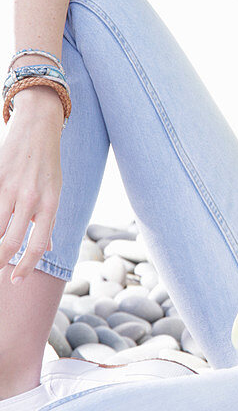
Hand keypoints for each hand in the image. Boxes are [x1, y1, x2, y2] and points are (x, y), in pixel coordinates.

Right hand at [0, 98, 62, 282]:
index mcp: (49, 204)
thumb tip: (47, 248)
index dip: (26, 267)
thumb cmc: (47, 165)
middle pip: (9, 241)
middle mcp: (30, 198)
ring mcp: (9, 187)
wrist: (38, 129)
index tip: (15, 281)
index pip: (37, 245)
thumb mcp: (55, 192)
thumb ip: (48, 221)